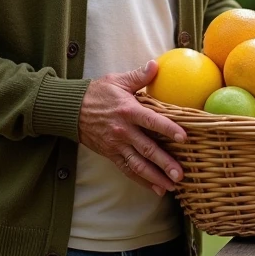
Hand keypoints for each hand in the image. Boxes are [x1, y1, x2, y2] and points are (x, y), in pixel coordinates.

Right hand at [78, 60, 187, 197]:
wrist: (71, 110)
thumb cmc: (97, 93)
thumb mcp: (117, 80)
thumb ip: (139, 76)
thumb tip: (156, 65)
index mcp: (128, 110)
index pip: (151, 121)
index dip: (167, 129)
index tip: (183, 137)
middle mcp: (123, 131)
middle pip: (146, 149)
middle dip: (164, 163)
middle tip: (180, 174)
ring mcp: (116, 145)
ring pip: (138, 165)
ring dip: (155, 177)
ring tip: (172, 187)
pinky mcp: (111, 154)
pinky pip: (127, 170)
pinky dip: (142, 181)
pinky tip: (156, 189)